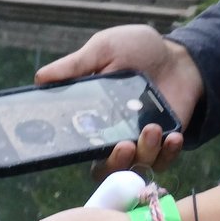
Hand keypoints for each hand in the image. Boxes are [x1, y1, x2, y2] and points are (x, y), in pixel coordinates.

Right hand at [36, 25, 205, 175]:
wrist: (179, 55)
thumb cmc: (138, 50)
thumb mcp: (104, 50)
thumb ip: (75, 66)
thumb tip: (39, 78)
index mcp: (93, 122)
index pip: (79, 149)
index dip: (77, 155)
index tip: (85, 146)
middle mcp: (114, 139)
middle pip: (106, 170)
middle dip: (115, 163)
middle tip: (124, 146)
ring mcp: (140, 146)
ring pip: (135, 168)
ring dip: (144, 153)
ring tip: (152, 128)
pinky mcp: (164, 147)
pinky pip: (162, 163)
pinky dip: (168, 153)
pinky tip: (172, 137)